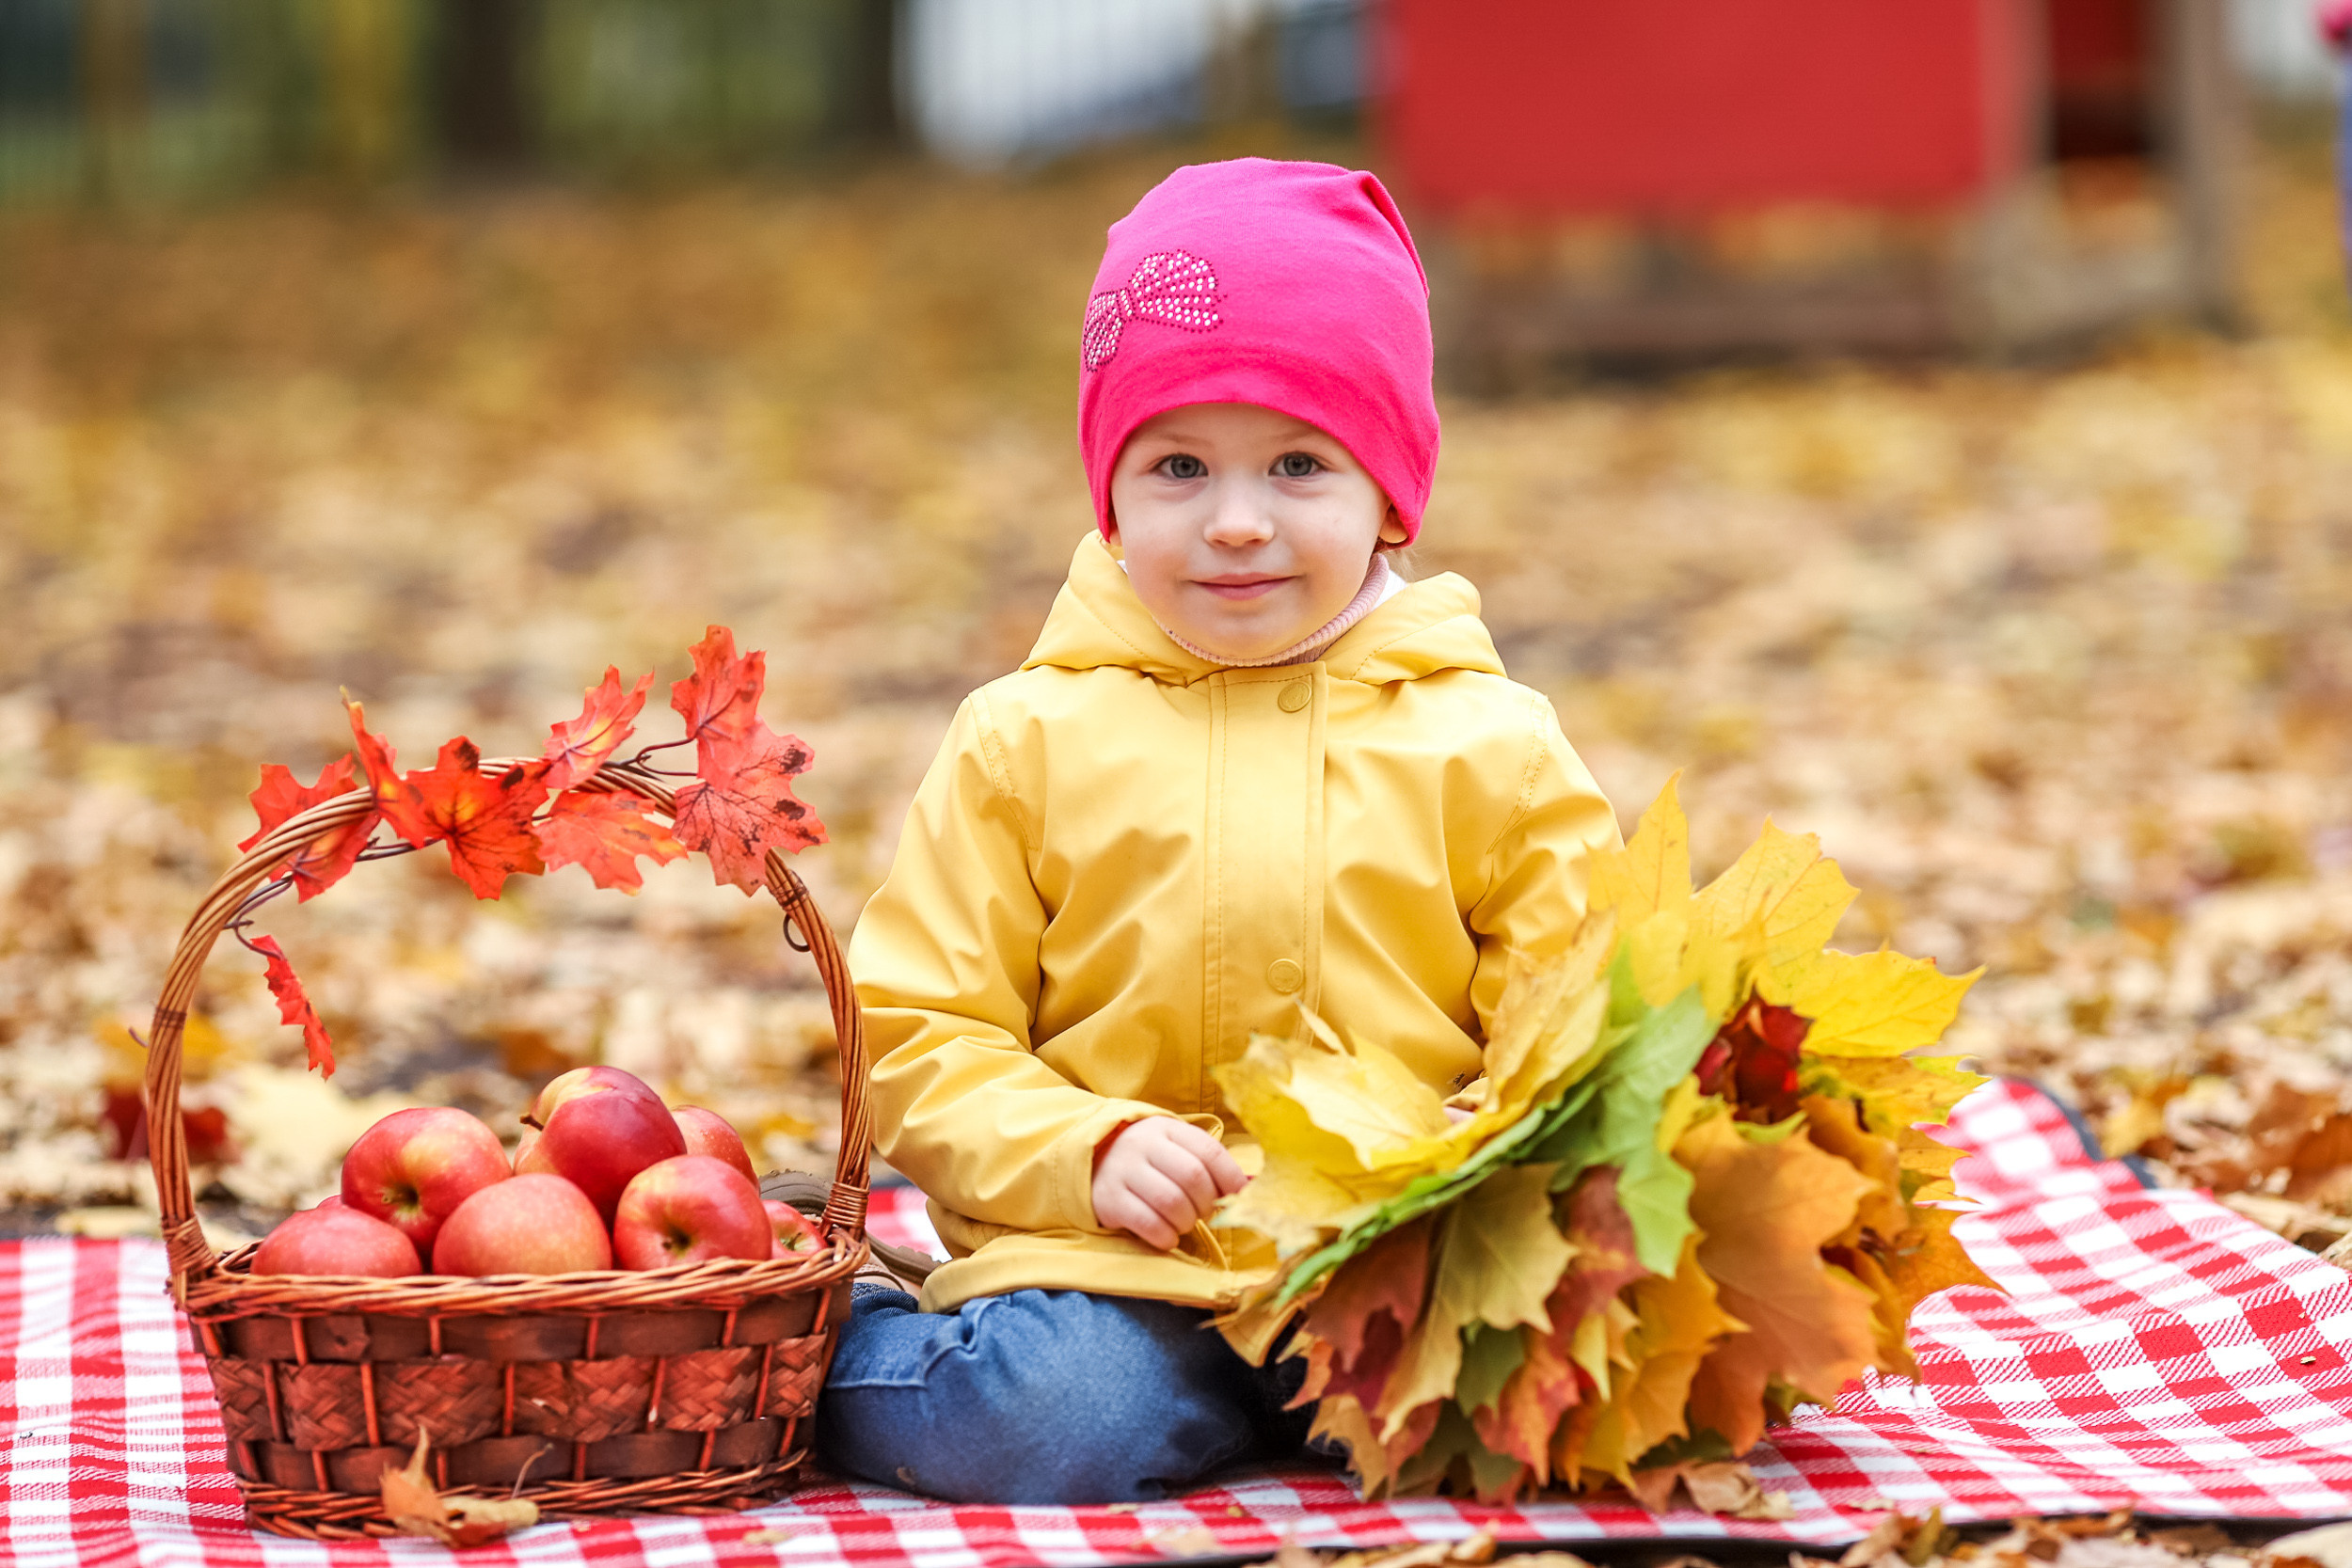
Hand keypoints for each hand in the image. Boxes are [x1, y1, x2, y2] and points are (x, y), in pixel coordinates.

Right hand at [1091, 1118, 1247, 1250]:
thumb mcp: (1175, 1149)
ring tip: (1184, 1223)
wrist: (1091, 1162)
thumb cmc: (1147, 1160)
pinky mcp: (1109, 1199)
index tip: (1237, 1196)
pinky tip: (1167, 1236)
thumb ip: (1209, 1164)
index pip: (1208, 1152)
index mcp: (1167, 1128)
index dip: (1230, 1178)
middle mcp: (1143, 1144)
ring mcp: (1123, 1170)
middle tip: (1204, 1212)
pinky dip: (1165, 1236)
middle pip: (1192, 1177)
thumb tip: (1252, 1187)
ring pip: (1171, 1201)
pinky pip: (1146, 1222)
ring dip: (1187, 1221)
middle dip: (1207, 1203)